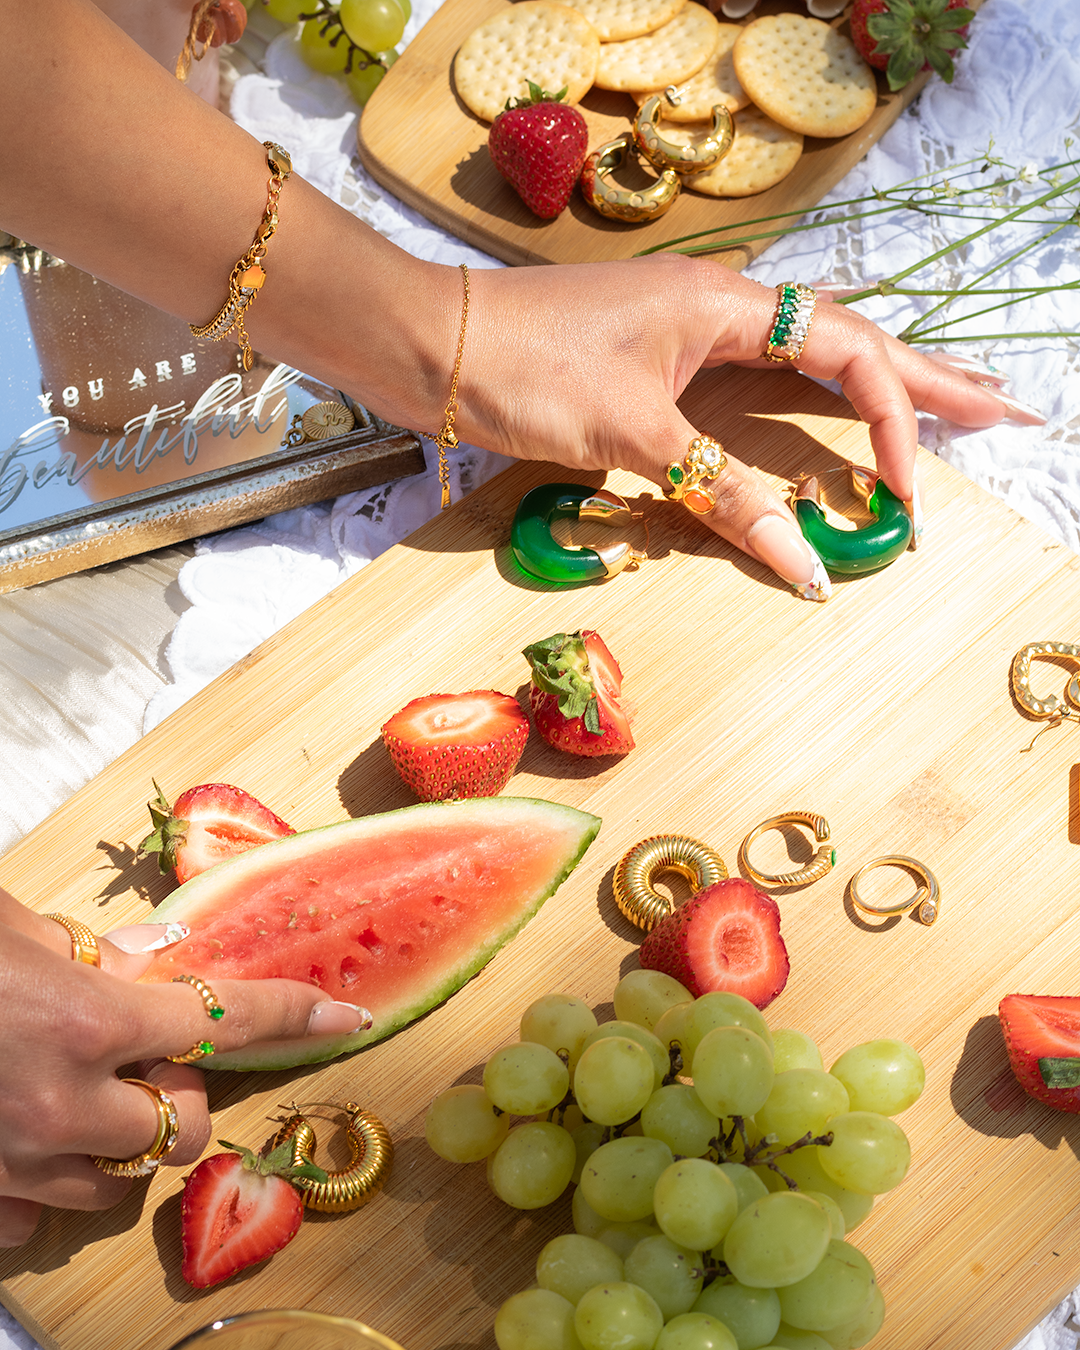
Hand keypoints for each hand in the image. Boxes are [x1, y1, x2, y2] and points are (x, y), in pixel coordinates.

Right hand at [0, 893, 368, 1246]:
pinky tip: (20, 1136)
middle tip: (144, 1061)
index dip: (293, 1013)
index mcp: (88, 1019)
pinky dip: (45, 1182)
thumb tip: (161, 954)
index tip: (346, 1015)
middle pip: (184, 1129)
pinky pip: (37, 1216)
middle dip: (180, 1097)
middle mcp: (62, 1103)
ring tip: (82, 1095)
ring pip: (118, 1183)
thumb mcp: (9, 928)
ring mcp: (12, 1163)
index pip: (224, 1017)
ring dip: (120, 1142)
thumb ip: (91, 948)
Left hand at [449, 256, 1041, 599]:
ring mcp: (696, 329)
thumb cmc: (526, 370)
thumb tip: (804, 566)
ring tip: (951, 402)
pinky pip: (761, 374)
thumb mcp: (634, 434)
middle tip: (1003, 408)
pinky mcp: (664, 358)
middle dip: (930, 377)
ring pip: (811, 354)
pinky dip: (810, 397)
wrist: (435, 343)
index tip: (904, 492)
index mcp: (729, 304)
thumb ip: (723, 491)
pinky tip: (835, 405)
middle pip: (852, 340)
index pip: (847, 355)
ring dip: (880, 382)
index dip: (891, 421)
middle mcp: (725, 306)